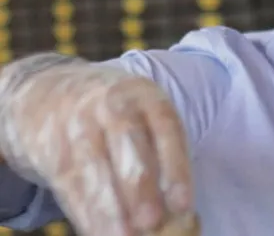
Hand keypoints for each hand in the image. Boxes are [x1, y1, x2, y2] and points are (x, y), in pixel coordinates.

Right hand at [0, 62, 195, 235]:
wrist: (52, 90)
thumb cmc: (119, 113)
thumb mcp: (146, 114)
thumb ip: (163, 152)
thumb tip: (180, 210)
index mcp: (146, 96)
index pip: (166, 129)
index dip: (176, 167)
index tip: (183, 204)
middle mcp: (112, 105)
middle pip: (127, 145)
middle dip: (139, 186)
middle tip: (151, 221)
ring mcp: (77, 124)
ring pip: (94, 168)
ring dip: (109, 206)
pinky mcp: (51, 147)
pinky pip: (69, 183)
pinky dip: (84, 212)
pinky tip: (98, 233)